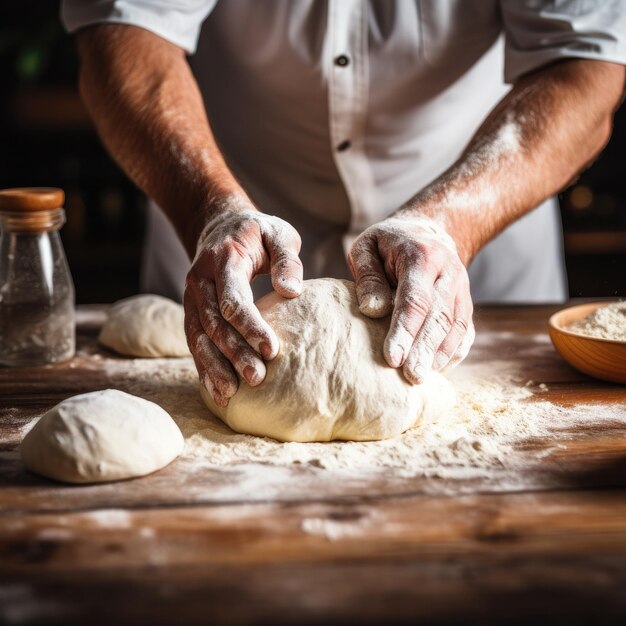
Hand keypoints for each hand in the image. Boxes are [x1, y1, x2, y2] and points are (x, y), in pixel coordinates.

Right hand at [184, 196, 302, 406]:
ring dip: (214, 366)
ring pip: (198, 336)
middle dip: (234, 353)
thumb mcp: (278, 233)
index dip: (250, 326)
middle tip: (257, 378)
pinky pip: (193, 342)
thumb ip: (287, 259)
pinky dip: (203, 367)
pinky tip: (217, 391)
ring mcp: (191, 297)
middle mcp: (200, 280)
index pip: (233, 298)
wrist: (219, 225)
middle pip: (214, 322)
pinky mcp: (191, 311)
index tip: (272, 350)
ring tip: (231, 394)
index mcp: (224, 259)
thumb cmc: (257, 232)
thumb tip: (292, 291)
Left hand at [348, 214, 474, 383]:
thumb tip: (372, 311)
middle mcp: (449, 272)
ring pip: (456, 327)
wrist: (428, 231)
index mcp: (422, 256)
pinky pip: (464, 332)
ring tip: (420, 380)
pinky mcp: (466, 304)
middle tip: (410, 378)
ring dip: (439, 356)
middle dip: (424, 350)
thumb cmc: (388, 244)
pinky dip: (452, 353)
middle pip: (439, 317)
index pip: (415, 299)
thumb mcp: (367, 247)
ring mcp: (462, 289)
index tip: (392, 358)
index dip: (405, 331)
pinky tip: (436, 371)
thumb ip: (368, 276)